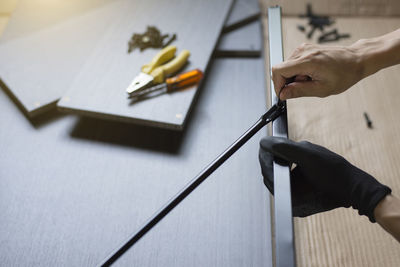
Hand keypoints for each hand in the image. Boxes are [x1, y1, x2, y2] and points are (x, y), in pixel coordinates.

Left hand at [259, 136, 390, 220]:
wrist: (356, 187)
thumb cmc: (335, 171)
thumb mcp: (308, 154)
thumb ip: (285, 147)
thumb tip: (264, 143)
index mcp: (289, 196)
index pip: (268, 173)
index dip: (265, 156)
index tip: (265, 143)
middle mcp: (290, 205)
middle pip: (272, 178)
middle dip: (272, 161)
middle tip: (273, 145)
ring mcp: (296, 206)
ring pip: (280, 182)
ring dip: (280, 166)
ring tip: (283, 153)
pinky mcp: (302, 204)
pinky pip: (290, 186)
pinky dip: (289, 174)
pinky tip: (293, 163)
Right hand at [272, 43, 362, 99]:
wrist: (356, 60)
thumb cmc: (344, 74)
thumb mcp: (322, 89)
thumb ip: (299, 91)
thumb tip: (282, 94)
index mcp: (308, 61)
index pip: (278, 70)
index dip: (277, 84)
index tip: (284, 93)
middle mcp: (303, 51)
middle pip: (281, 69)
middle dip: (288, 82)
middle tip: (305, 86)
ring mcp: (303, 48)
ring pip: (286, 67)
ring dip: (294, 77)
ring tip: (311, 79)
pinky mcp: (304, 48)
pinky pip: (292, 63)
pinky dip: (298, 72)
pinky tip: (311, 73)